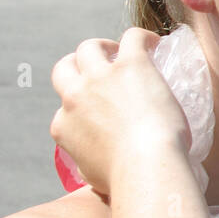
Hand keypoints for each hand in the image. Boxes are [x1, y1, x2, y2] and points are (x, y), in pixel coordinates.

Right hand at [50, 27, 191, 196]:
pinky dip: (141, 37)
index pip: (66, 111)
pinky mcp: (130, 65)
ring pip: (89, 47)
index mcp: (63, 127)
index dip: (83, 108)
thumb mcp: (95, 179)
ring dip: (103, 47)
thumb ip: (90, 166)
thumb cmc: (127, 180)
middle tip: (100, 69)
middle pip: (65, 69)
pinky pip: (131, 38)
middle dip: (77, 66)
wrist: (146, 164)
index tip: (102, 110)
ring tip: (122, 51)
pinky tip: (154, 43)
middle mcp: (74, 97)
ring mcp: (100, 78)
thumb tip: (98, 171)